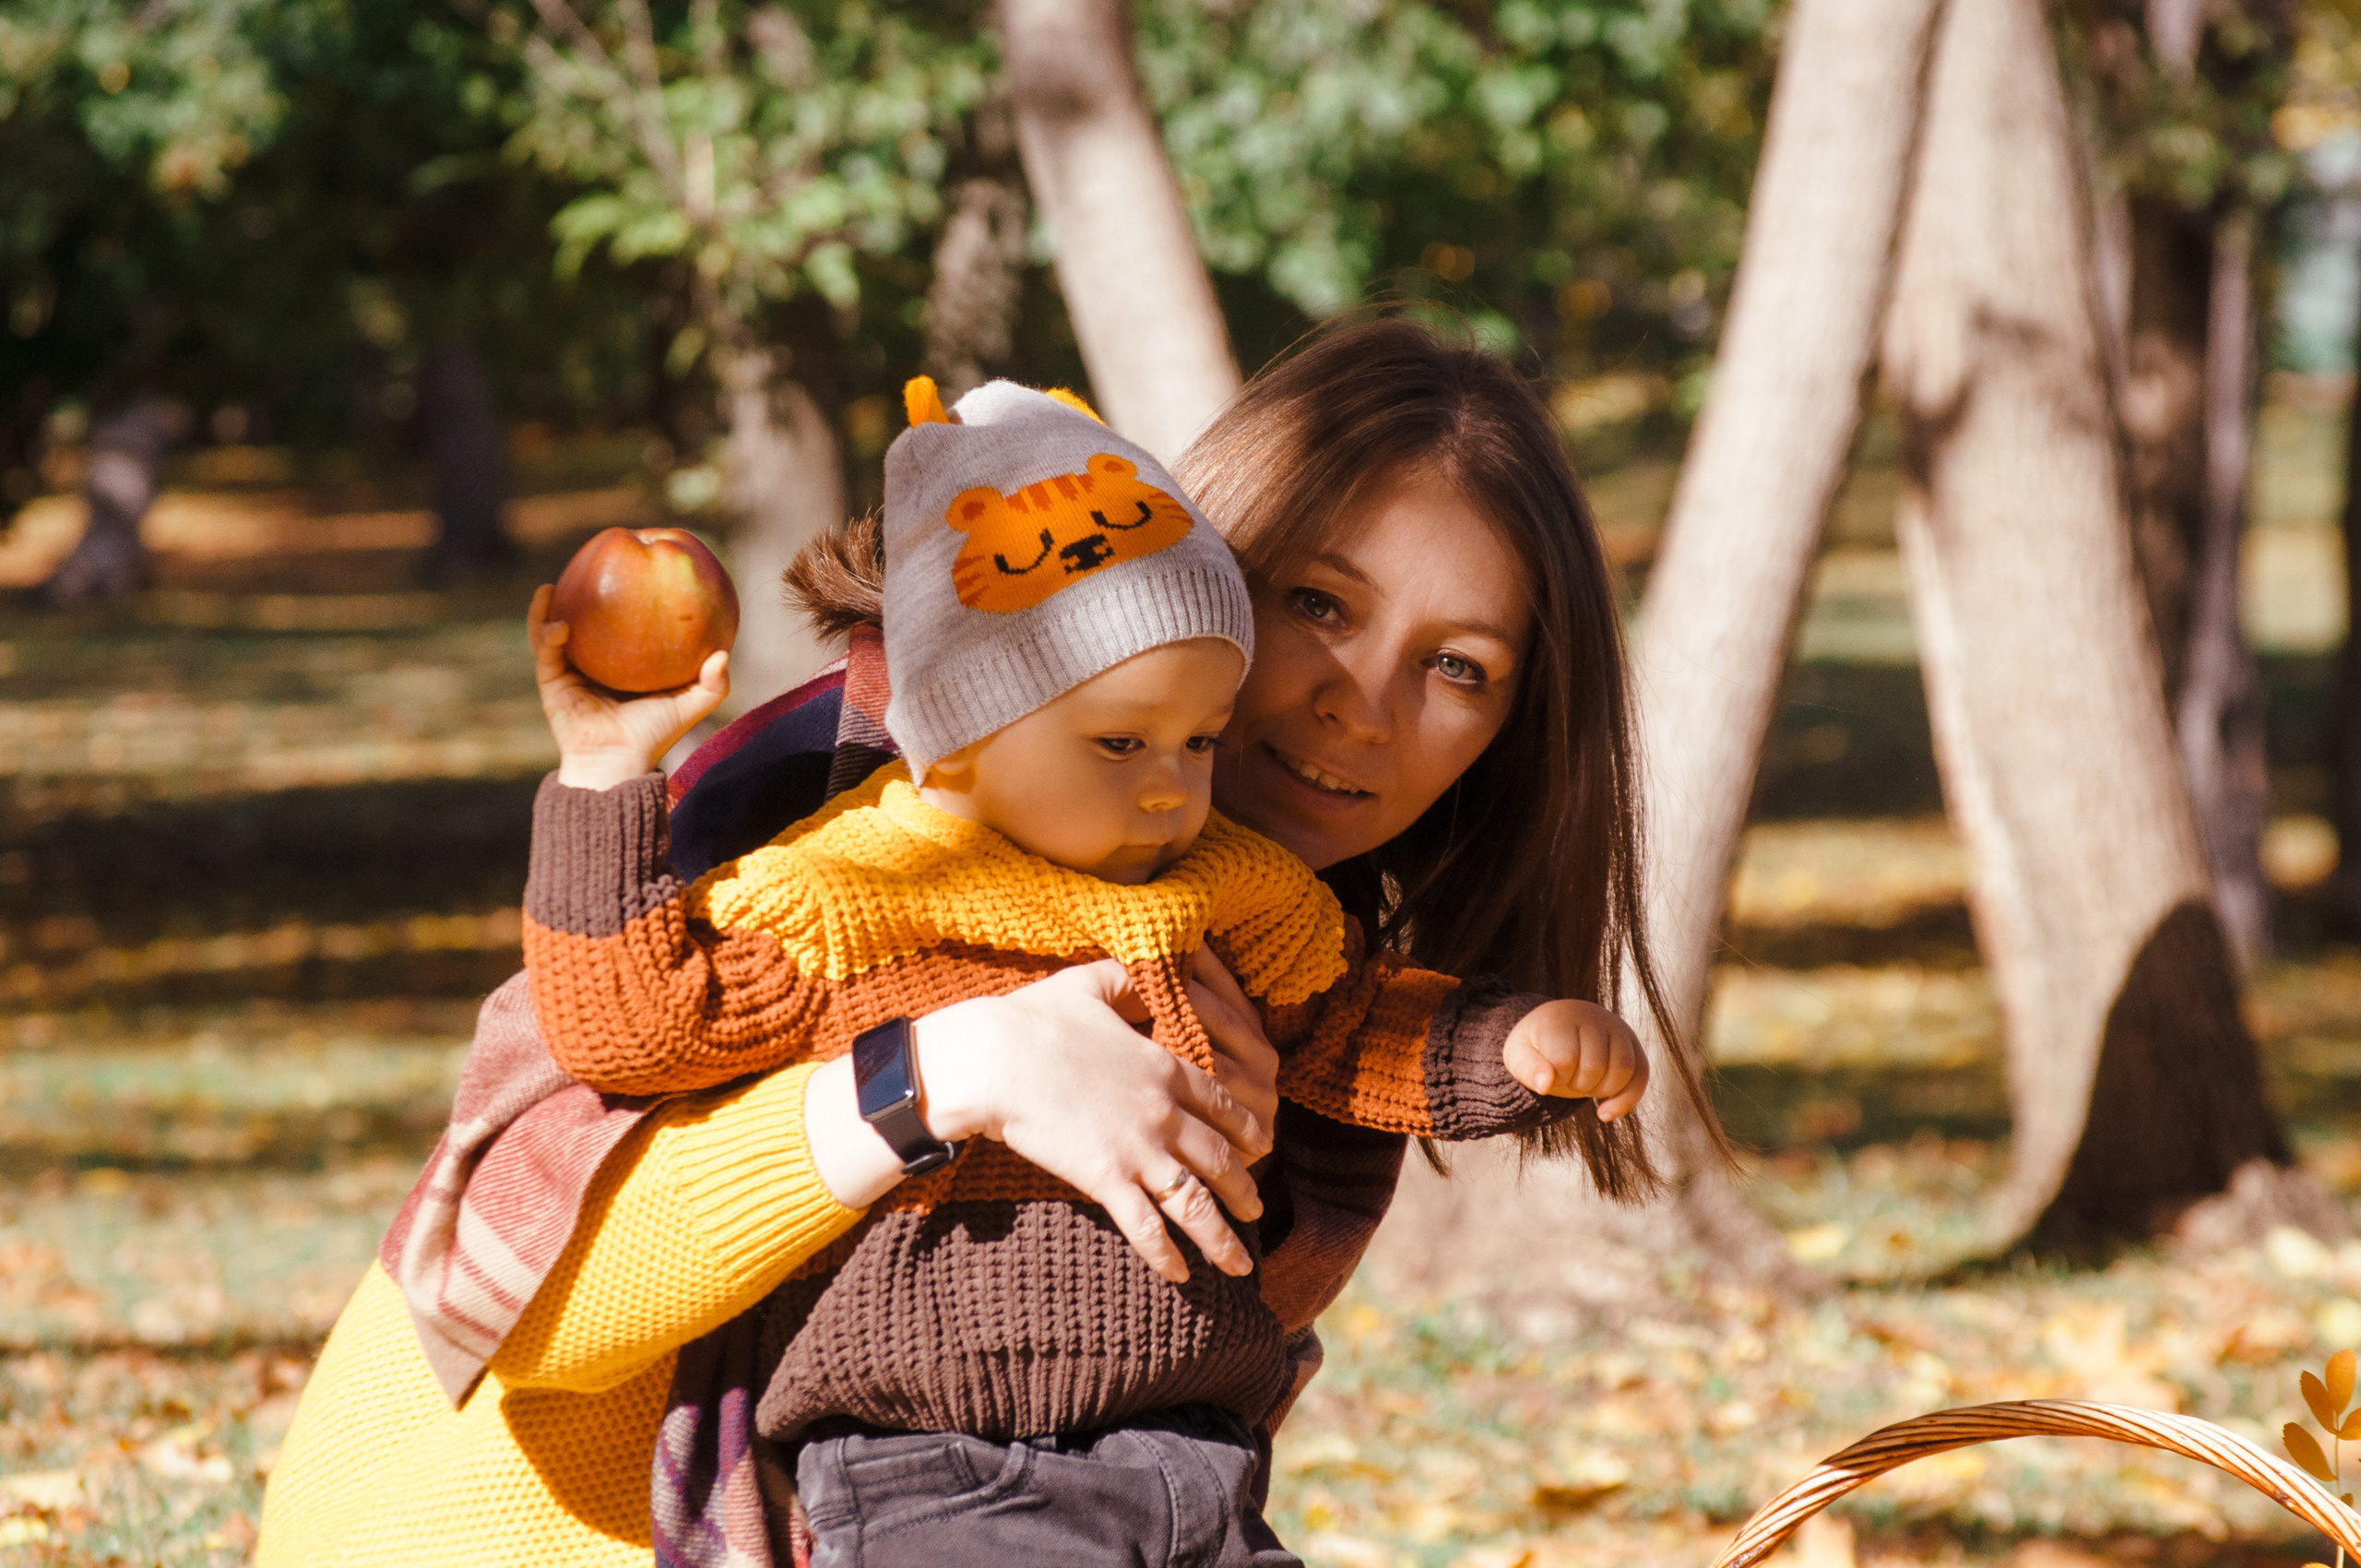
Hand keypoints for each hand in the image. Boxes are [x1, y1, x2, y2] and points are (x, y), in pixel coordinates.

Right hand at [530, 583, 728, 789]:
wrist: (620, 763)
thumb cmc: (655, 735)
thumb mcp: (690, 706)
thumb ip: (712, 683)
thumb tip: (724, 652)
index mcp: (620, 665)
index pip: (617, 627)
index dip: (619, 600)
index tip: (629, 571)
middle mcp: (593, 665)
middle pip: (581, 623)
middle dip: (576, 596)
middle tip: (584, 568)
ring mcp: (569, 672)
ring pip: (553, 633)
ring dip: (548, 609)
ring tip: (551, 586)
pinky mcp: (551, 683)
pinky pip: (545, 652)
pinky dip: (547, 634)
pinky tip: (559, 622)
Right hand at [919, 958, 1276, 1283]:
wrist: (995, 1059)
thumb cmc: (1034, 1018)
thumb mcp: (1092, 983)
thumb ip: (1129, 980)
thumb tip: (1146, 968)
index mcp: (1165, 1067)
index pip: (1223, 1103)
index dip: (1247, 1127)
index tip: (1263, 1144)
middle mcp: (1163, 1113)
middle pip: (1221, 1158)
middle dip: (1244, 1188)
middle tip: (1258, 1209)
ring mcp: (1138, 1150)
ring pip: (1196, 1203)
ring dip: (1221, 1236)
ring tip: (1239, 1263)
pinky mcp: (1105, 1179)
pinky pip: (1145, 1226)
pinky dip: (1165, 1254)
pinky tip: (1178, 1275)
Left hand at [1502, 1000, 1648, 1121]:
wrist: (1558, 1029)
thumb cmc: (1537, 1045)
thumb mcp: (1519, 1055)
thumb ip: (1527, 1069)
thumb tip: (1545, 1086)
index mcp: (1561, 1017)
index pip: (1565, 1059)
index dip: (1556, 1078)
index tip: (1547, 1075)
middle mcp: (1594, 1016)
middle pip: (1595, 1066)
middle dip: (1578, 1085)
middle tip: (1565, 1079)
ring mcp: (1617, 1028)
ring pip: (1623, 1069)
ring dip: (1601, 1091)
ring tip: (1583, 1085)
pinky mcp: (1633, 1043)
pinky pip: (1642, 1075)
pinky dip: (1626, 1100)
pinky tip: (1604, 1113)